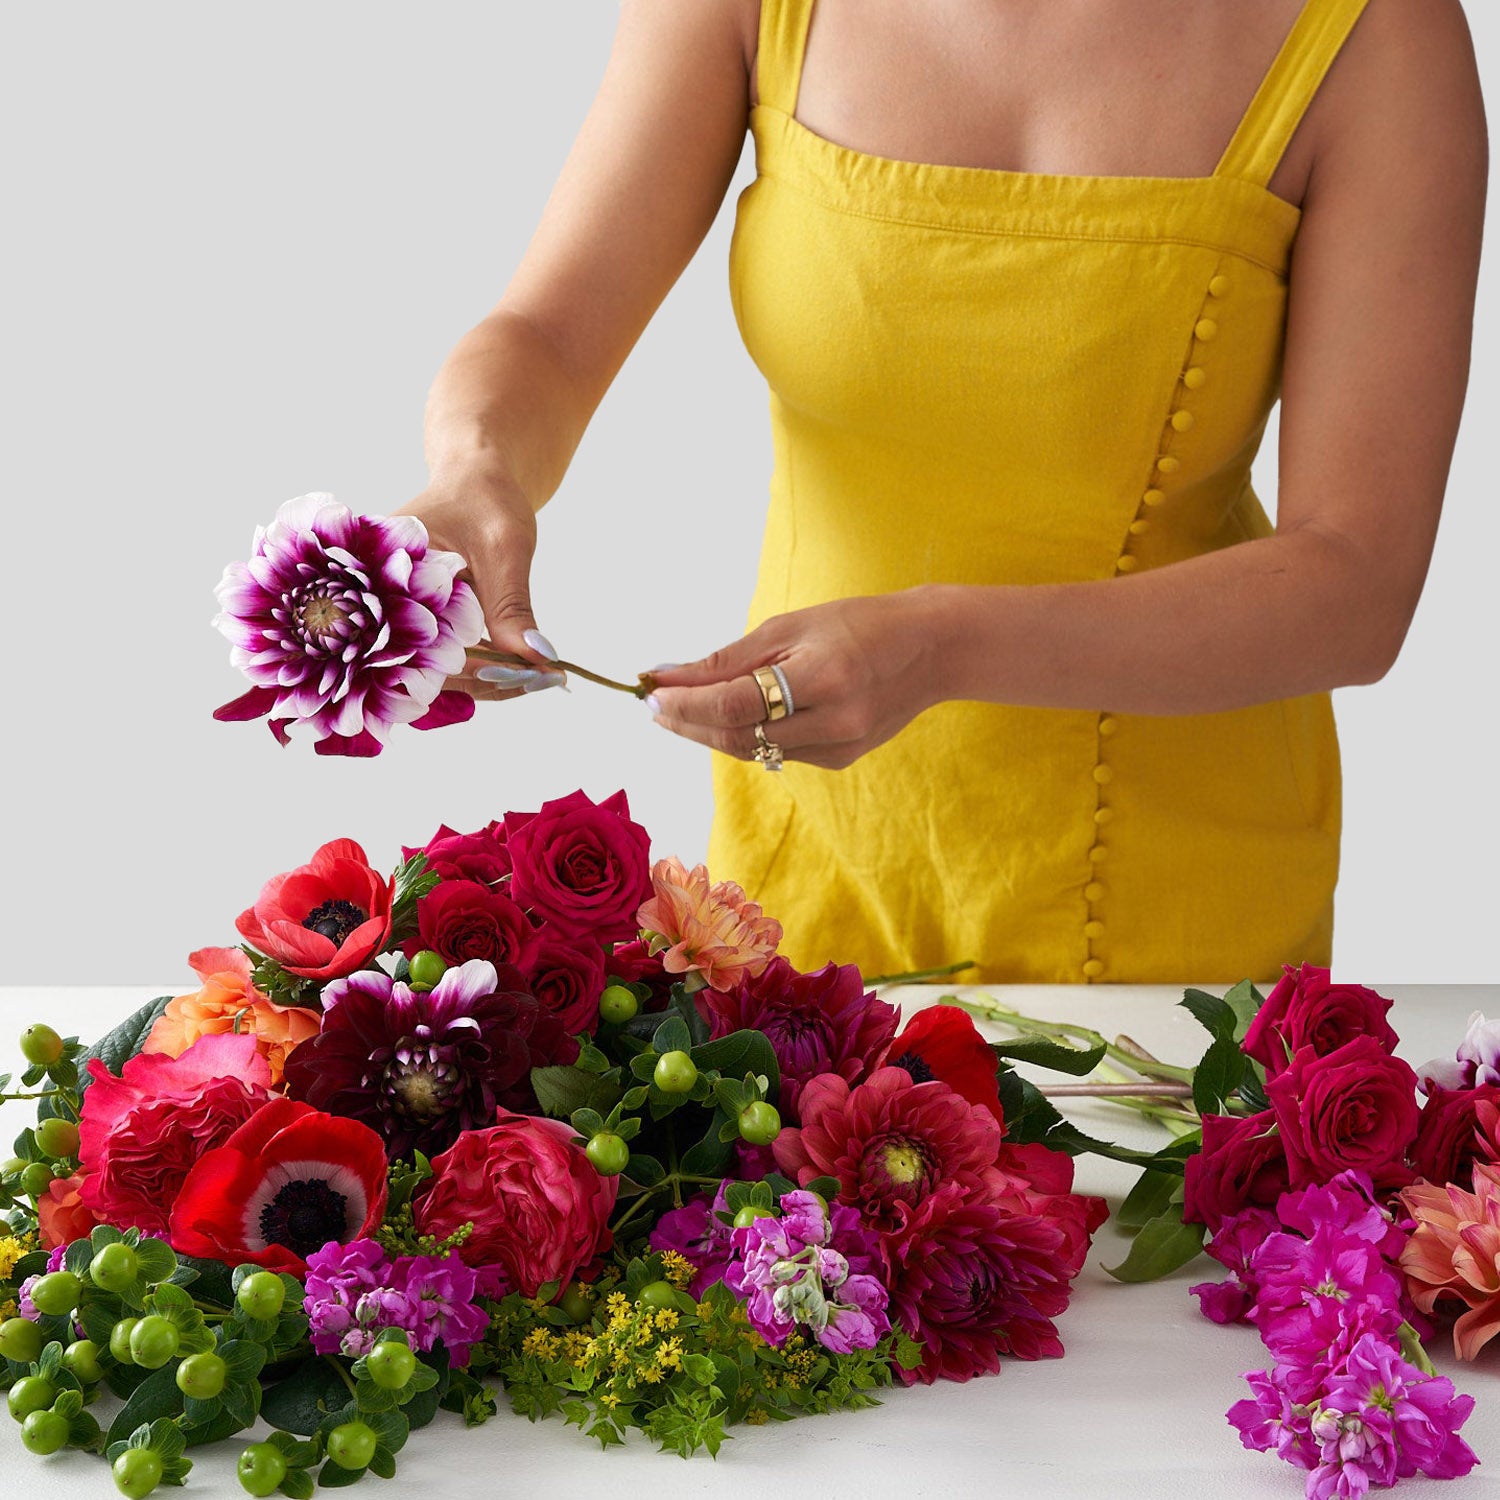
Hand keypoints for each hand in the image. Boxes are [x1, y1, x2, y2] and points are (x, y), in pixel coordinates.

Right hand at [391, 471, 565, 701]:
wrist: (476, 482)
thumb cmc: (485, 499)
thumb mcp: (505, 547)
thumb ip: (511, 605)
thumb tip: (535, 660)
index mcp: (383, 572)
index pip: (414, 642)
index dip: (467, 668)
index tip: (518, 676)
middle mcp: (380, 601)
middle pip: (419, 670)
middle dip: (480, 681)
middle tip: (534, 680)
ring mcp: (397, 617)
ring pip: (434, 674)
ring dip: (483, 681)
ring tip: (535, 677)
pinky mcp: (419, 626)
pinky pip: (444, 664)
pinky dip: (482, 670)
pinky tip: (519, 670)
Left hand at [641, 588, 946, 769]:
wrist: (931, 650)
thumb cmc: (857, 624)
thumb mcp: (791, 626)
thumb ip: (728, 659)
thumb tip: (667, 675)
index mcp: (823, 678)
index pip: (733, 704)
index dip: (685, 704)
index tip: (649, 694)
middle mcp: (834, 721)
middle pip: (737, 736)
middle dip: (688, 723)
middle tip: (653, 706)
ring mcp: (839, 748)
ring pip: (752, 750)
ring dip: (708, 732)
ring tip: (678, 711)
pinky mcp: (839, 760)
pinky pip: (776, 752)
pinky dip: (744, 735)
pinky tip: (726, 718)